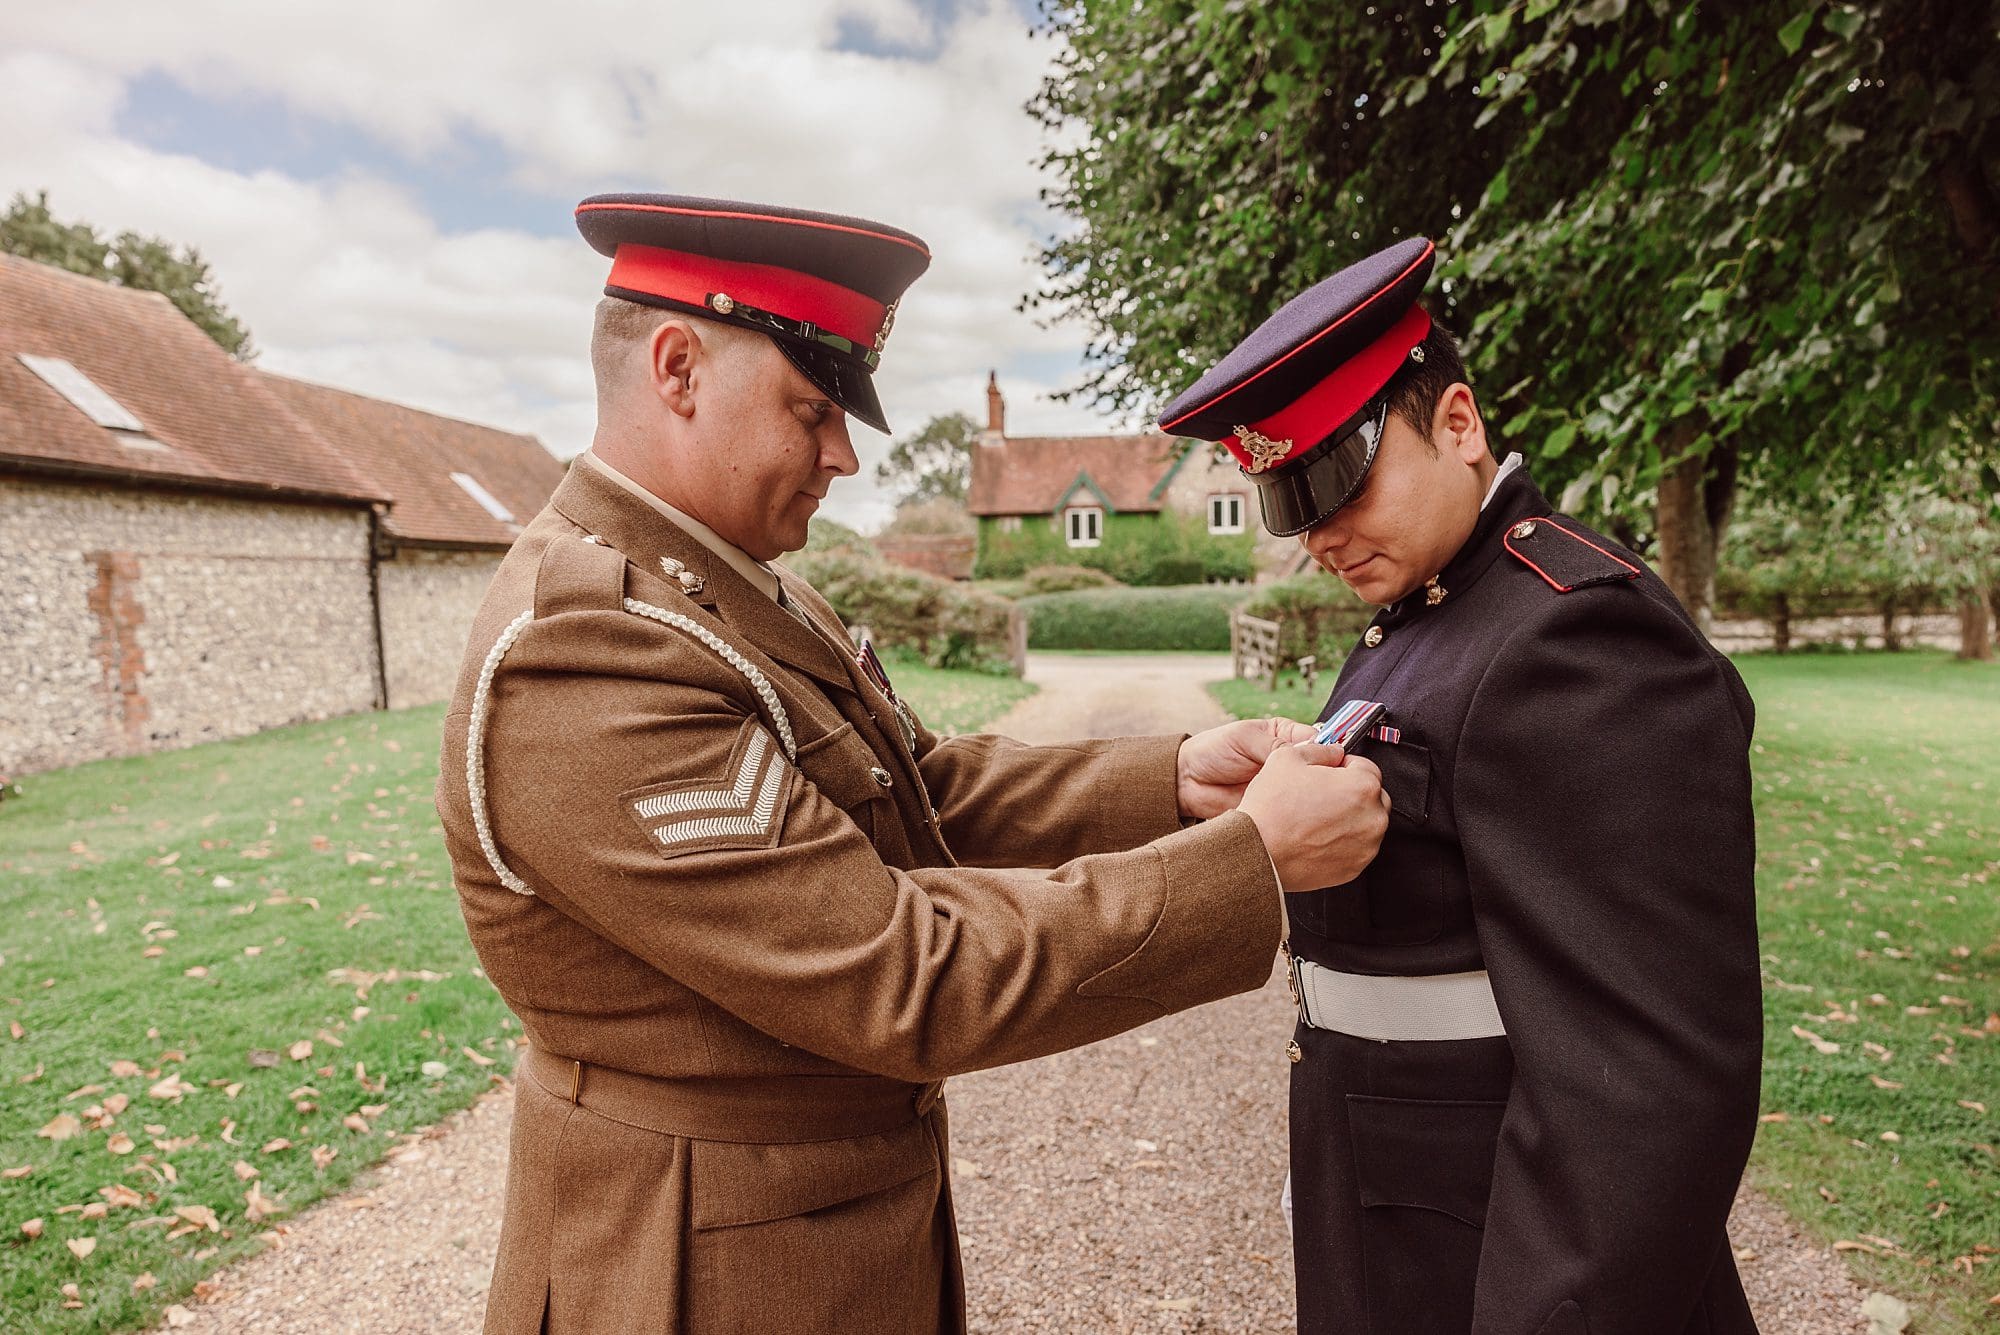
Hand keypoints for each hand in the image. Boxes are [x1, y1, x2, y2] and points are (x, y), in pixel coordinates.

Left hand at [1176, 718, 1319, 819]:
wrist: (1186, 782)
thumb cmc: (1212, 751)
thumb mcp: (1245, 738)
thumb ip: (1275, 745)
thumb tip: (1306, 753)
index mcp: (1286, 737)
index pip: (1319, 742)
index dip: (1329, 752)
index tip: (1336, 762)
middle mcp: (1289, 763)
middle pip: (1319, 770)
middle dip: (1324, 777)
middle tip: (1324, 784)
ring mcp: (1284, 788)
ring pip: (1309, 793)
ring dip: (1311, 798)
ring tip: (1310, 801)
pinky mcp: (1276, 810)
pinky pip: (1293, 814)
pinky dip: (1297, 816)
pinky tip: (1298, 817)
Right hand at [1238, 743, 1388, 891]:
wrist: (1258, 853)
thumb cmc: (1271, 809)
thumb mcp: (1287, 758)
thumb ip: (1320, 749)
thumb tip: (1333, 752)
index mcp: (1363, 787)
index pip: (1367, 767)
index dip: (1344, 766)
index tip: (1329, 773)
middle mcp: (1373, 819)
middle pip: (1371, 797)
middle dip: (1351, 793)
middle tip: (1321, 796)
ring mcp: (1366, 847)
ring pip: (1365, 824)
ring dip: (1348, 818)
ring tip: (1315, 819)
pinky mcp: (1355, 868)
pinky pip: (1355, 848)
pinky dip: (1341, 843)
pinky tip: (1316, 838)